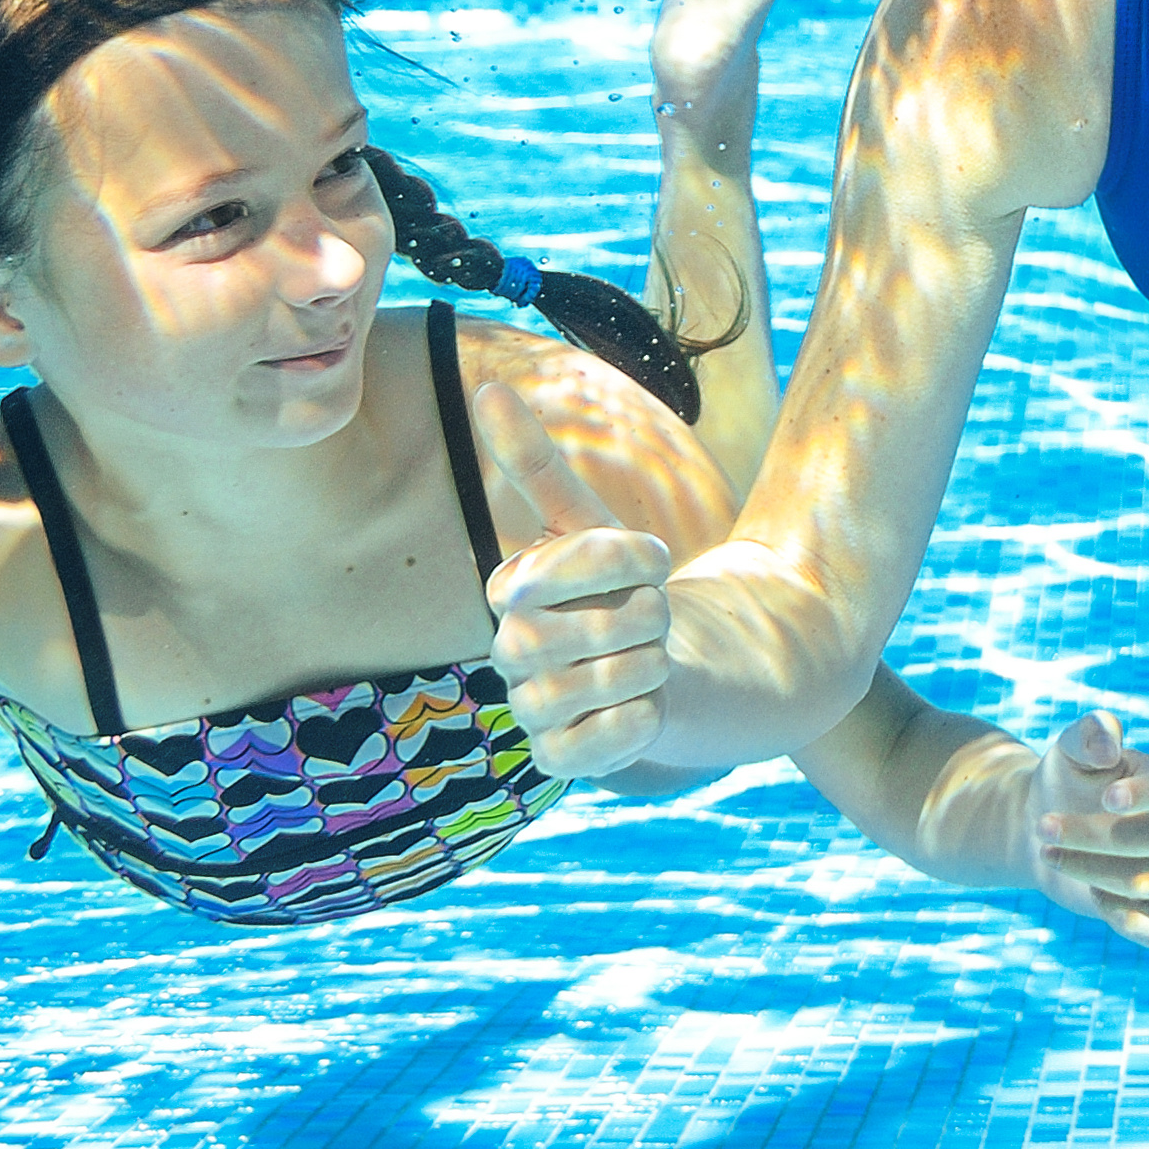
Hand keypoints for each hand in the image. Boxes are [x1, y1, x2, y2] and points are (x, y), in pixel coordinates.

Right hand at [468, 397, 682, 778]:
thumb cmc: (620, 588)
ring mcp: (531, 708)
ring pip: (607, 682)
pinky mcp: (560, 759)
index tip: (655, 560)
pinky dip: (643, 719)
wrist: (662, 663)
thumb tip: (485, 389)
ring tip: (649, 658)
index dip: (632, 558)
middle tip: (654, 616)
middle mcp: (508, 650)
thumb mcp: (588, 522)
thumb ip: (534, 462)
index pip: (576, 561)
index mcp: (509, 590)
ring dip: (651, 665)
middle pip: (594, 629)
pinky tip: (644, 705)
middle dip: (648, 615)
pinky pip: (609, 739)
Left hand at [1028, 710, 1148, 942]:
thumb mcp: (1068, 748)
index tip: (1107, 797)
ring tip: (1047, 852)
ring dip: (1092, 868)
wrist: (1041, 827)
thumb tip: (1110, 746)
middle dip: (1096, 834)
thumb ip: (1090, 733)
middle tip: (1044, 825)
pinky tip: (1097, 902)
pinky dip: (1136, 924)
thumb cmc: (1065, 781)